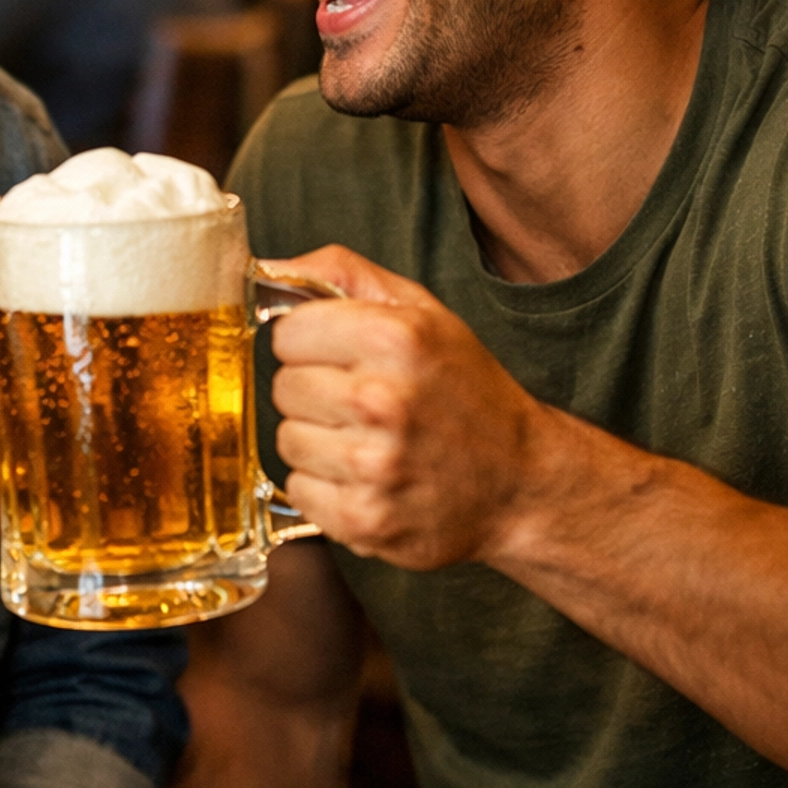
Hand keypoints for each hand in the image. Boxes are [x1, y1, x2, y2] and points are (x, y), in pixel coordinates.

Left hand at [268, 243, 548, 569]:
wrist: (521, 482)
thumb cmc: (466, 391)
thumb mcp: (422, 312)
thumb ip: (342, 274)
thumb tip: (267, 268)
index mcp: (394, 338)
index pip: (287, 333)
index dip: (311, 343)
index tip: (340, 355)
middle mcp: (380, 401)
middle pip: (283, 387)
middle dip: (314, 392)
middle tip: (362, 402)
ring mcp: (371, 466)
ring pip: (286, 441)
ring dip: (318, 441)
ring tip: (367, 440)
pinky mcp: (363, 519)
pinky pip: (299, 490)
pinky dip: (325, 487)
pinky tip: (367, 478)